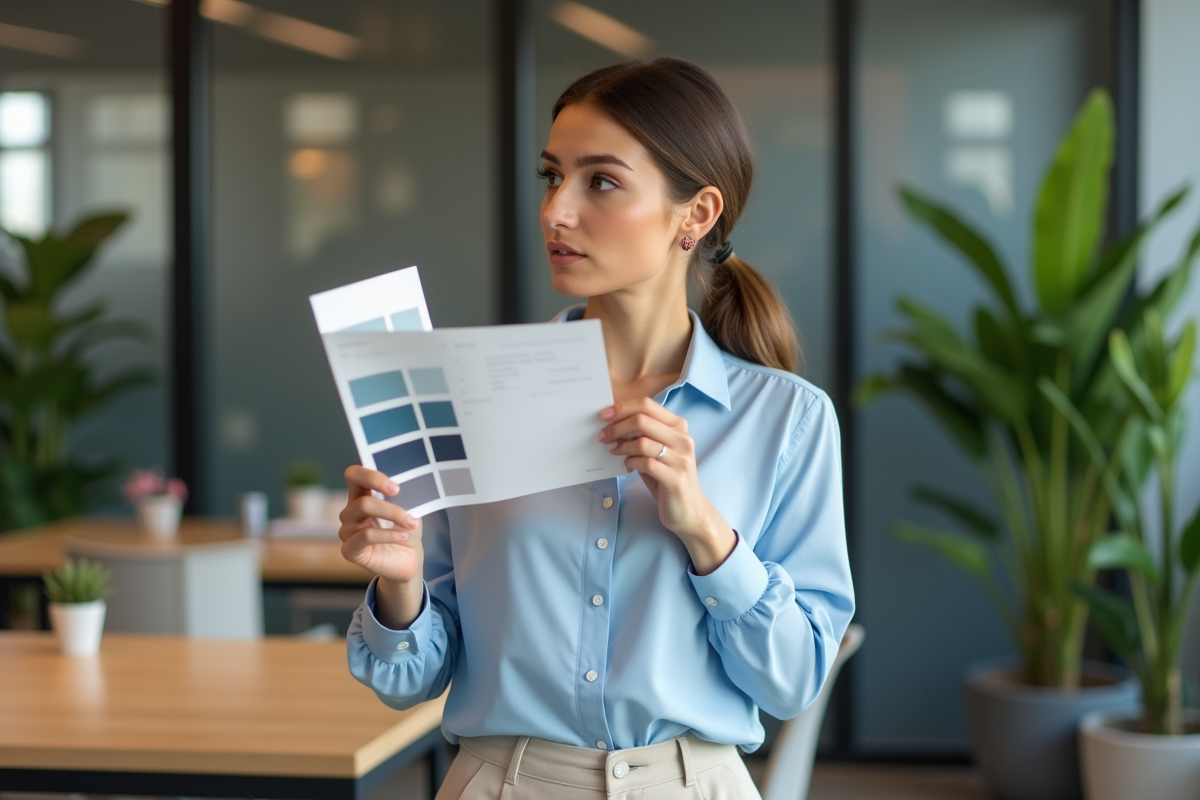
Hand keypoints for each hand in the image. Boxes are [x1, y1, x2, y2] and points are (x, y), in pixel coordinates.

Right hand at [338, 466, 422, 583]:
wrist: (409, 558)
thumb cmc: (405, 529)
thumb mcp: (408, 507)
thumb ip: (400, 494)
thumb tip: (404, 484)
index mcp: (361, 495)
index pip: (353, 475)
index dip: (371, 476)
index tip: (395, 488)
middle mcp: (350, 511)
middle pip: (362, 500)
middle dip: (390, 506)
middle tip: (411, 514)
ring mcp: (347, 531)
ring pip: (364, 513)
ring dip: (393, 517)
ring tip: (412, 525)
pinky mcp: (349, 550)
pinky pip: (365, 536)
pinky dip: (388, 535)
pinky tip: (403, 537)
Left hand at [598, 398, 735, 572]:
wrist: (690, 510)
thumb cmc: (668, 478)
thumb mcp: (657, 452)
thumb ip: (642, 436)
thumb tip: (613, 423)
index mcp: (679, 427)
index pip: (648, 405)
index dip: (622, 408)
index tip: (604, 415)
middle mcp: (683, 439)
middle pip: (642, 420)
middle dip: (617, 427)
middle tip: (603, 436)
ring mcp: (681, 459)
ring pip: (642, 441)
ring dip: (621, 446)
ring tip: (612, 451)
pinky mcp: (675, 478)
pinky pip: (645, 463)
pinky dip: (630, 462)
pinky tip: (626, 466)